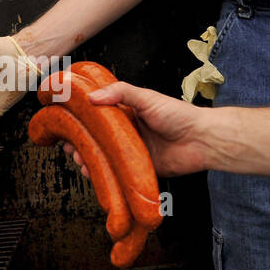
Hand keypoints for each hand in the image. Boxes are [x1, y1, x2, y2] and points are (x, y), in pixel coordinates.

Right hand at [65, 80, 214, 177]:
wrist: (202, 140)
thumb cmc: (178, 115)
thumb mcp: (147, 97)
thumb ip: (120, 93)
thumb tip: (92, 97)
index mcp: (128, 114)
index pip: (99, 117)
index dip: (82, 122)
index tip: (67, 125)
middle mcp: (128, 134)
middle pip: (98, 140)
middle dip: (81, 144)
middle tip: (69, 146)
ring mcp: (132, 153)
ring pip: (104, 159)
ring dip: (89, 160)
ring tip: (79, 159)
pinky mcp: (139, 171)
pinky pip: (117, 175)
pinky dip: (103, 176)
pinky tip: (92, 173)